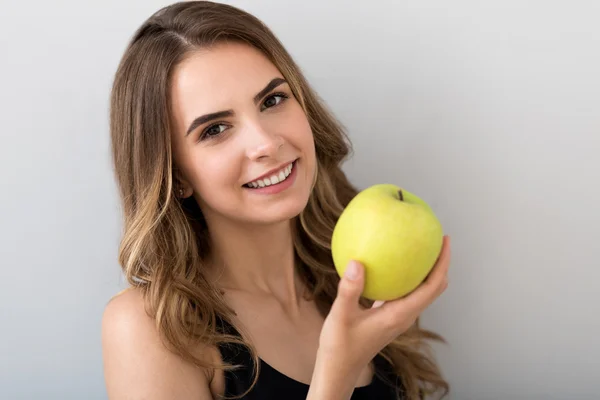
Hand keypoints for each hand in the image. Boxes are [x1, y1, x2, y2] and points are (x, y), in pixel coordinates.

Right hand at [317, 235, 450, 380]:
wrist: (339, 368)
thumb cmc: (340, 346)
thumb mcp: (341, 316)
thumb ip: (349, 290)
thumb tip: (356, 262)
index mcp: (399, 315)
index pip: (432, 286)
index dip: (442, 263)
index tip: (445, 241)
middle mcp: (404, 315)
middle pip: (434, 287)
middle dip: (440, 263)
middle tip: (437, 239)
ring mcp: (397, 316)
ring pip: (422, 290)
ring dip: (426, 270)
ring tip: (419, 247)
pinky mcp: (388, 316)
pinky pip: (405, 292)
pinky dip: (406, 276)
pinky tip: (391, 264)